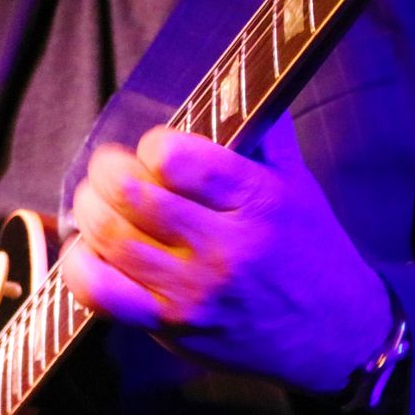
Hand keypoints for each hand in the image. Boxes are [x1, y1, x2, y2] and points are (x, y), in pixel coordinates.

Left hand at [62, 116, 391, 392]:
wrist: (335, 336)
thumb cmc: (311, 252)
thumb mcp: (298, 185)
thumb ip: (262, 134)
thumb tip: (236, 78)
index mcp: (258, 201)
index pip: (176, 158)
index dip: (152, 146)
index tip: (154, 150)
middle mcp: (225, 247)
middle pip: (131, 195)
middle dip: (106, 171)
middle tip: (108, 170)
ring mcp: (194, 291)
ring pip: (111, 239)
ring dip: (90, 211)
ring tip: (95, 202)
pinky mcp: (171, 326)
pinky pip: (101, 294)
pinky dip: (80, 266)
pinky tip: (86, 251)